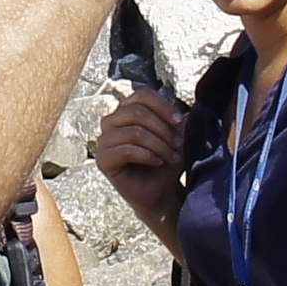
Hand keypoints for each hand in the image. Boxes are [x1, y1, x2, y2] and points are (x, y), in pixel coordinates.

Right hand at [95, 88, 185, 228]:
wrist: (160, 190)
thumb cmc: (166, 160)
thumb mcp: (174, 135)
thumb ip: (174, 119)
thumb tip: (183, 111)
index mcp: (126, 109)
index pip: (142, 95)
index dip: (163, 106)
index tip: (181, 122)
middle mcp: (111, 121)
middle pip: (137, 112)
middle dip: (163, 129)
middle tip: (178, 145)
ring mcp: (104, 140)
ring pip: (133, 132)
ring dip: (159, 145)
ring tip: (172, 156)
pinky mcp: (102, 160)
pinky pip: (126, 150)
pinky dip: (147, 156)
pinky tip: (158, 162)